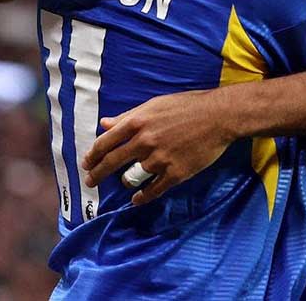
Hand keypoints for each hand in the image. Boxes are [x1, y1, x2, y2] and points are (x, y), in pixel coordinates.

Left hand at [82, 89, 235, 205]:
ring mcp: (159, 159)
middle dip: (97, 174)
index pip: (104, 143)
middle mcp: (144, 141)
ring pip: (131, 178)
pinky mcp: (175, 174)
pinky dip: (141, 197)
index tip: (86, 163)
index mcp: (137, 122)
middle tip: (90, 181)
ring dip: (126, 181)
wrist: (219, 116)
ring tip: (126, 182)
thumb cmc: (187, 106)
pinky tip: (137, 199)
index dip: (92, 155)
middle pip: (111, 163)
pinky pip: (151, 191)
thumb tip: (105, 124)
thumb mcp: (154, 105)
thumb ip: (128, 116)